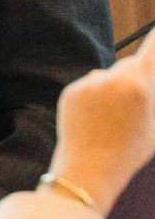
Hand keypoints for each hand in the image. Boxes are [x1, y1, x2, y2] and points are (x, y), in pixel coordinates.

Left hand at [48, 30, 154, 212]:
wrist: (90, 167)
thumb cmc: (130, 150)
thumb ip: (153, 96)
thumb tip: (146, 79)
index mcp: (141, 88)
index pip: (152, 51)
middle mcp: (114, 80)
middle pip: (129, 65)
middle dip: (134, 77)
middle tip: (134, 104)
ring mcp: (90, 84)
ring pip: (108, 77)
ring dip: (112, 89)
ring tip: (111, 119)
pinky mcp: (72, 90)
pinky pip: (89, 86)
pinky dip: (93, 97)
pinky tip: (94, 119)